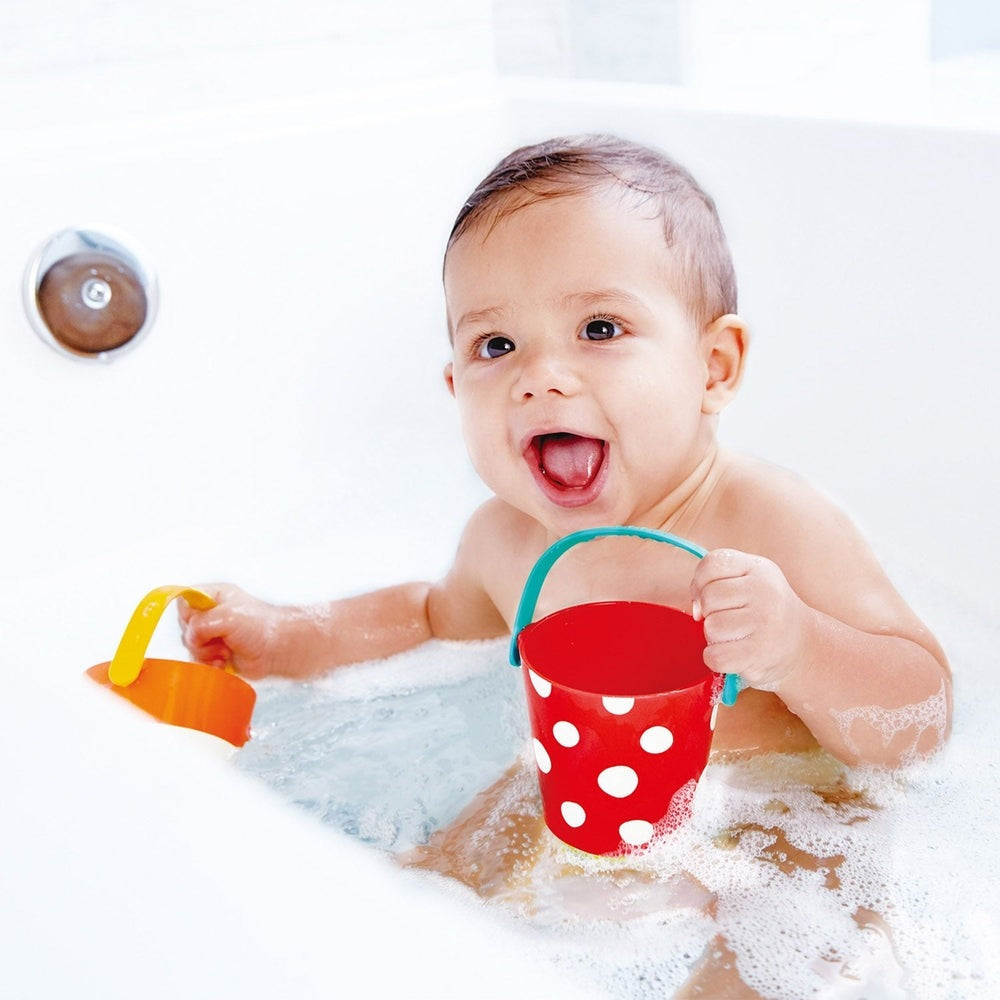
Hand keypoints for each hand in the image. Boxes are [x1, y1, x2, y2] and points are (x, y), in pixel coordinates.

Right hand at [178, 583, 291, 678]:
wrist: (277, 650)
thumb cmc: (262, 627)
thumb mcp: (228, 616)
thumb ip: (202, 623)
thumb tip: (191, 636)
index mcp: (215, 596)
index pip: (185, 600)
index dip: (189, 614)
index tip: (200, 623)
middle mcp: (211, 614)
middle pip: (185, 626)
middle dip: (200, 638)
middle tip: (219, 638)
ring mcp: (212, 634)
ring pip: (191, 645)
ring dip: (206, 653)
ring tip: (225, 650)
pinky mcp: (214, 652)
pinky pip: (198, 660)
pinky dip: (208, 664)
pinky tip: (223, 662)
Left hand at [690, 549, 811, 692]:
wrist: (804, 644)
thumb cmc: (764, 611)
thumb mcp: (749, 581)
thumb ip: (717, 581)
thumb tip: (696, 609)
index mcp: (758, 568)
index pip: (713, 562)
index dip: (700, 582)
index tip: (709, 598)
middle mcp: (765, 591)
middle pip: (709, 597)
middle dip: (710, 613)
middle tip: (729, 621)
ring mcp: (765, 621)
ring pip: (711, 628)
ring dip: (715, 638)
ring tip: (736, 637)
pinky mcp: (760, 652)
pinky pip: (716, 655)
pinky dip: (716, 659)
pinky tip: (733, 655)